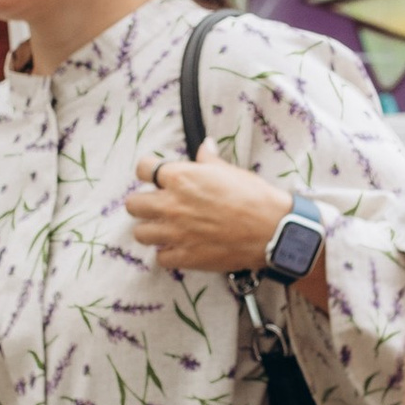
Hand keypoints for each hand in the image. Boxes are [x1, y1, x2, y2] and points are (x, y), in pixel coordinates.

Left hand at [127, 154, 300, 279]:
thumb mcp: (229, 171)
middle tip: (157, 205)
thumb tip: (204, 147)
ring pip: (140, 233)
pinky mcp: (184, 256)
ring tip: (165, 229)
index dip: (148, 171)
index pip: (143, 168)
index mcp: (180, 178)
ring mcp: (175, 233)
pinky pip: (160, 257)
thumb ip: (208, 160)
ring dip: (151, 230)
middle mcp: (171, 205)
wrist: (271, 230)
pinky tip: (179, 248)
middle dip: (143, 203)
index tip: (154, 175)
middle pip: (133, 204)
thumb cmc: (253, 197)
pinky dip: (168, 254)